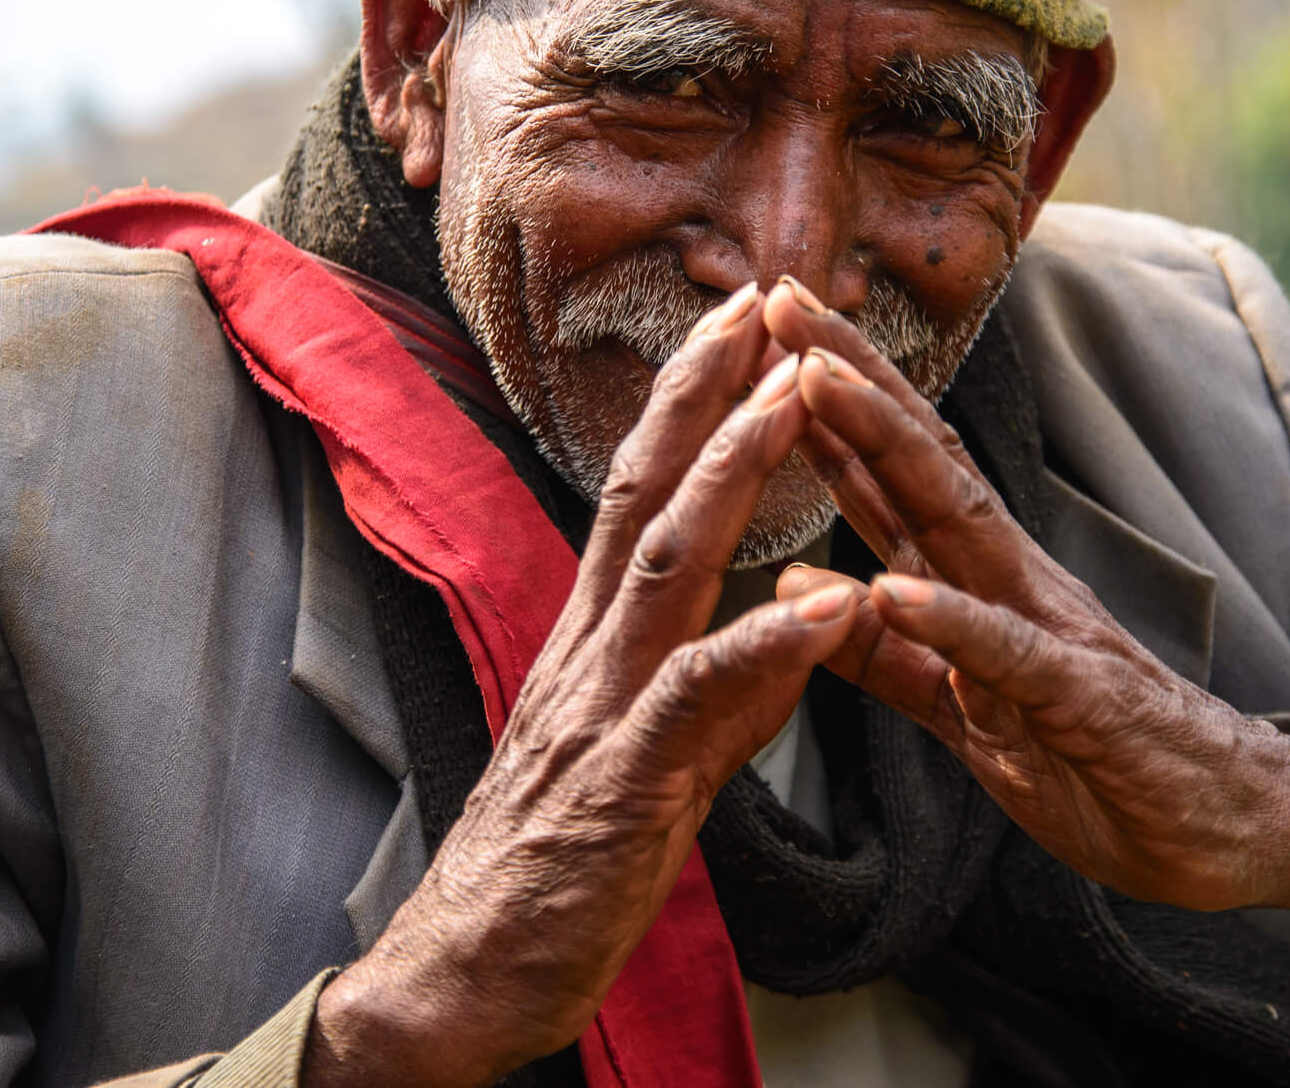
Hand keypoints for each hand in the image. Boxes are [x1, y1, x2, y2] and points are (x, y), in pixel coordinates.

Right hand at [305, 285, 858, 1087]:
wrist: (462, 984)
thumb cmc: (552, 873)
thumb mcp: (651, 767)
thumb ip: (725, 697)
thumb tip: (791, 631)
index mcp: (595, 646)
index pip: (642, 499)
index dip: (689, 410)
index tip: (739, 329)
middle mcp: (589, 657)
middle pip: (645, 498)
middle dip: (703, 395)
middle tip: (760, 305)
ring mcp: (600, 715)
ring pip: (668, 568)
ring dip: (733, 476)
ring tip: (795, 399)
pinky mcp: (621, 790)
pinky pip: (696, 706)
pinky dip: (763, 651)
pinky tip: (826, 612)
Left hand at [764, 279, 1289, 924]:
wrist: (1227, 824)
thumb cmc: (1095, 760)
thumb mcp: (961, 709)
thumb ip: (880, 653)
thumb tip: (790, 591)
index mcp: (977, 578)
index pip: (892, 467)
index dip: (825, 397)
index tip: (762, 323)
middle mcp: (1010, 578)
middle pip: (915, 456)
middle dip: (844, 374)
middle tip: (777, 292)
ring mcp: (1048, 629)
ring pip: (954, 520)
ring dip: (881, 445)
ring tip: (812, 381)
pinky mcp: (1081, 701)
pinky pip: (1007, 656)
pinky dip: (951, 621)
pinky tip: (893, 586)